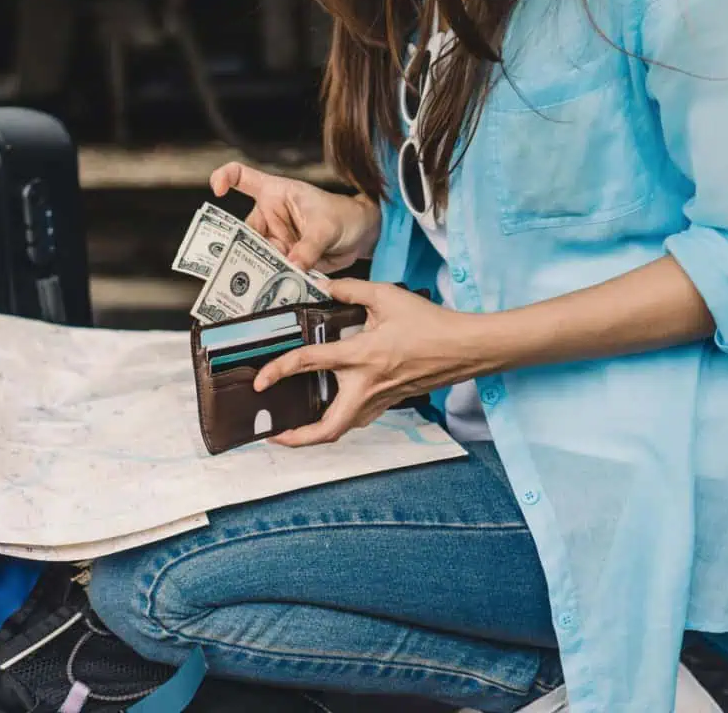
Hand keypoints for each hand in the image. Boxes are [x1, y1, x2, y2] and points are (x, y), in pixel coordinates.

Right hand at [210, 162, 380, 273]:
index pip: (242, 176)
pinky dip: (270, 281)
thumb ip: (309, 247)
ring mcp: (274, 239)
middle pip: (243, 232)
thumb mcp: (326, 227)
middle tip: (242, 267)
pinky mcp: (282, 259)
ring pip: (255, 256)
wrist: (361, 236)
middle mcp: (269, 216)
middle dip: (241, 250)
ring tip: (261, 285)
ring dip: (258, 270)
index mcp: (275, 193)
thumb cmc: (344, 216)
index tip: (217, 189)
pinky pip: (270, 270)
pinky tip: (271, 292)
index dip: (225, 177)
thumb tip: (292, 266)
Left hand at [254, 279, 495, 446]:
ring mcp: (379, 400)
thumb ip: (351, 290)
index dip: (279, 371)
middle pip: (327, 429)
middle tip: (275, 435)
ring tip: (295, 429)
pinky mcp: (389, 402)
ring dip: (316, 434)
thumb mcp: (387, 297)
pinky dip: (338, 422)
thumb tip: (326, 287)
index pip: (309, 363)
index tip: (261, 381)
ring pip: (342, 429)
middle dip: (297, 439)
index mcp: (361, 357)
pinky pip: (357, 420)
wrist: (466, 348)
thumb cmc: (431, 324)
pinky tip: (329, 410)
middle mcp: (366, 386)